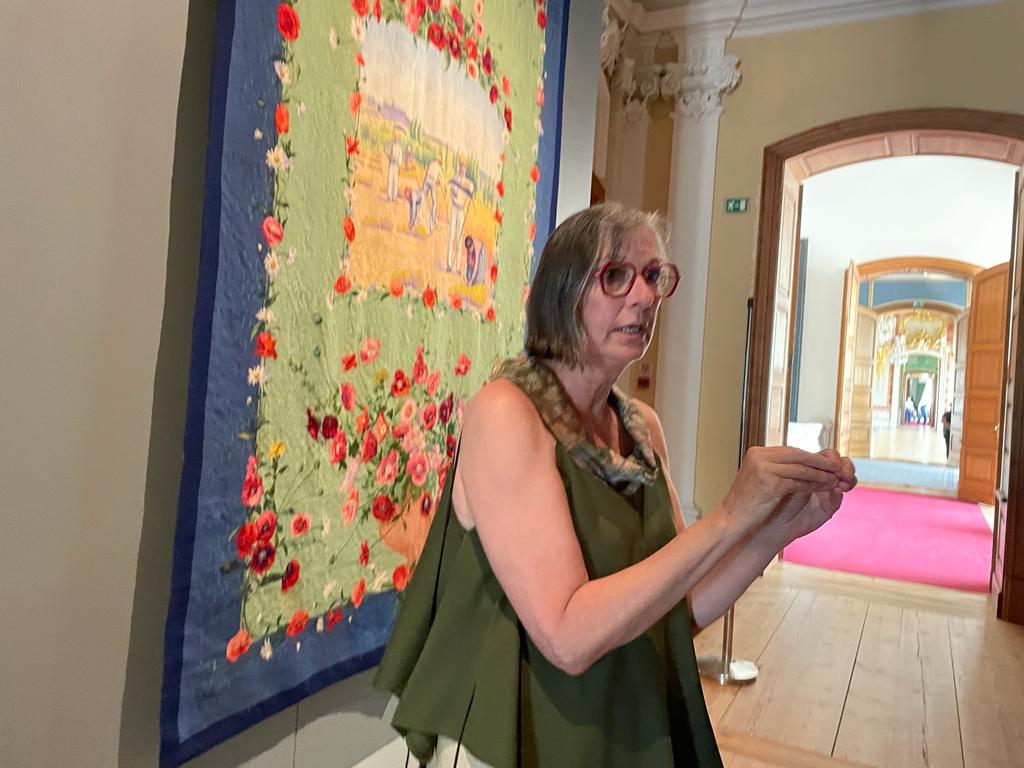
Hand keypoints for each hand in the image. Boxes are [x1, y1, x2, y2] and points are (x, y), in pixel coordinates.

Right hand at [716, 446, 848, 536]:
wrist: (730, 520)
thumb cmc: (746, 505)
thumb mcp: (759, 479)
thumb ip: (775, 468)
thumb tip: (799, 464)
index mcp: (756, 453)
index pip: (789, 451)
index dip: (810, 457)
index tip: (825, 462)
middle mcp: (759, 456)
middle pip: (797, 455)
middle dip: (819, 461)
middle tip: (837, 465)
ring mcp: (763, 468)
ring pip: (800, 468)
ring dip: (820, 473)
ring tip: (835, 478)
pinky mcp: (770, 483)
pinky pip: (798, 482)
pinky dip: (814, 484)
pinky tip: (824, 487)